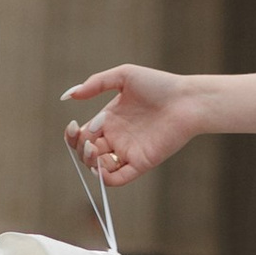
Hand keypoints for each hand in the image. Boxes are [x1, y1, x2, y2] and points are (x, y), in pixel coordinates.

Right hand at [63, 65, 200, 186]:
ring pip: (99, 167)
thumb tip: (68, 96)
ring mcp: (128, 151)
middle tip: (88, 138)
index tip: (73, 126)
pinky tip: (101, 167)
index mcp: (110, 119)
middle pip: (87, 152)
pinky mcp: (141, 163)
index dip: (73, 135)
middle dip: (80, 148)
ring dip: (89, 163)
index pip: (83, 134)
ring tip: (94, 148)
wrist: (187, 100)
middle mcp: (117, 137)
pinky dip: (106, 179)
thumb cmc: (159, 84)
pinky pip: (119, 178)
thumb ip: (95, 83)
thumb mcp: (124, 76)